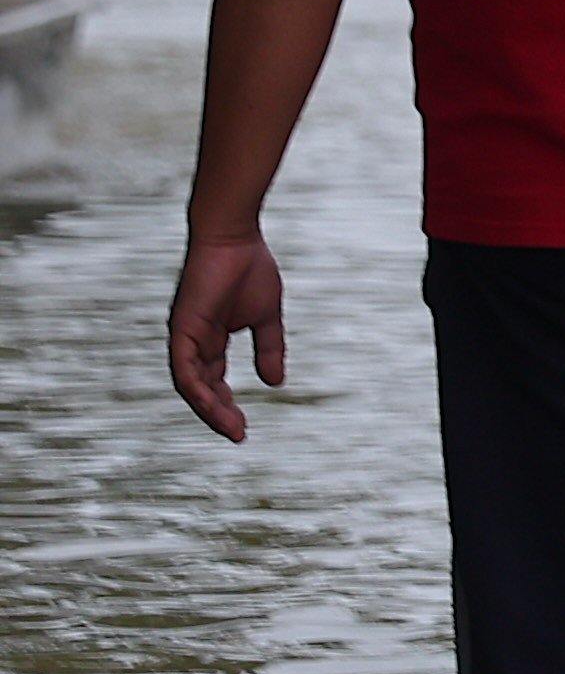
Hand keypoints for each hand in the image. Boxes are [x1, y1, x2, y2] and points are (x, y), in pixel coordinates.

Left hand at [167, 228, 284, 441]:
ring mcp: (184, 336)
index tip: (244, 429)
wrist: (233, 237)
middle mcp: (193, 342)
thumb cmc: (248, 268)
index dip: (227, 405)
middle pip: (200, 388)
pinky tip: (213, 406)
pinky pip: (183, 368)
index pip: (213, 381)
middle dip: (219, 414)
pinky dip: (197, 390)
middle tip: (239, 435)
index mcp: (210, 339)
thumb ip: (269, 348)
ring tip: (231, 428)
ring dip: (208, 409)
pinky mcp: (181, 328)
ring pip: (190, 384)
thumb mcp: (266, 317)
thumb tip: (274, 382)